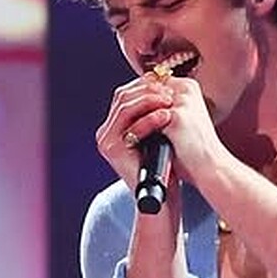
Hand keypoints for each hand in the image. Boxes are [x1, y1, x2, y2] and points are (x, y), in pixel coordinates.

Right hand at [96, 70, 175, 189]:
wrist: (161, 195)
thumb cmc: (164, 166)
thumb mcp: (158, 132)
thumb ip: (153, 111)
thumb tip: (164, 82)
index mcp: (114, 126)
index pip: (126, 94)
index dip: (146, 85)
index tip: (167, 82)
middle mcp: (106, 132)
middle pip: (122, 95)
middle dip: (148, 89)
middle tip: (170, 89)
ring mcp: (106, 140)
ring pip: (124, 105)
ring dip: (149, 99)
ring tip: (170, 100)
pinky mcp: (111, 148)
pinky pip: (129, 122)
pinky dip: (149, 117)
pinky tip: (166, 116)